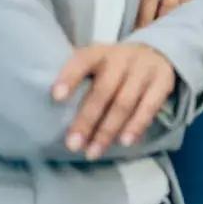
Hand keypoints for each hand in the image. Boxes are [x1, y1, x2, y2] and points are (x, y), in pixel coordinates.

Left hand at [52, 42, 175, 158]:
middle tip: (73, 145)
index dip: (70, 77)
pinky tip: (125, 142)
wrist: (157, 52)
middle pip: (104, 90)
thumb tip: (39, 100)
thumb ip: (76, 76)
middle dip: (87, 119)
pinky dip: (137, 125)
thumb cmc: (114, 65)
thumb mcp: (96, 61)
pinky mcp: (163, 82)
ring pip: (125, 102)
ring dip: (108, 130)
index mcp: (100, 52)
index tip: (56, 97)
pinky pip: (149, 106)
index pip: (83, 60)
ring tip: (93, 152)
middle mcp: (123, 58)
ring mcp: (145, 69)